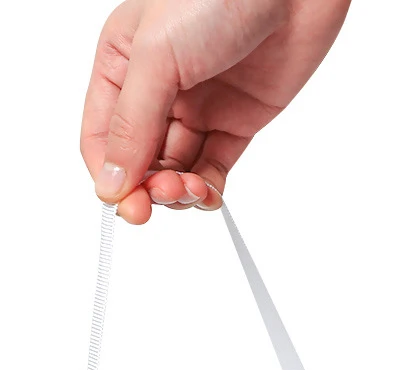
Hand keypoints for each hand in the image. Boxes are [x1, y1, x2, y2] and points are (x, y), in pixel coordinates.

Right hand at [81, 0, 349, 223]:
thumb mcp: (157, 57)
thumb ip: (133, 122)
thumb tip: (111, 181)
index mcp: (122, 64)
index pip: (102, 137)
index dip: (111, 175)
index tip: (125, 203)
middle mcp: (158, 89)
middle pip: (141, 159)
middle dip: (148, 187)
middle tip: (161, 200)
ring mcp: (199, 106)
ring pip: (178, 168)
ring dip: (180, 192)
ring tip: (190, 191)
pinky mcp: (238, 120)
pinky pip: (215, 166)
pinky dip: (210, 188)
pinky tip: (209, 194)